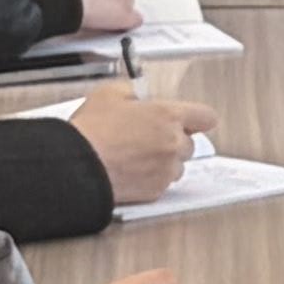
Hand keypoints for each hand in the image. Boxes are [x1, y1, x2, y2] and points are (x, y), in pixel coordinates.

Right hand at [66, 90, 203, 200]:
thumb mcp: (108, 94)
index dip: (198, 118)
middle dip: (174, 141)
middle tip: (149, 137)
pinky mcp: (155, 191)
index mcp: (168, 116)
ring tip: (136, 156)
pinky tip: (130, 170)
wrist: (78, 166)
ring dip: (164, 161)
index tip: (193, 120)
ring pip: (177, 166)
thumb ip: (132, 92)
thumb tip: (137, 96)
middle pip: (190, 144)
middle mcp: (173, 144)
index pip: (205, 117)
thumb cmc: (91, 132)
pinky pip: (161, 183)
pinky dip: (151, 178)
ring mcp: (166, 170)